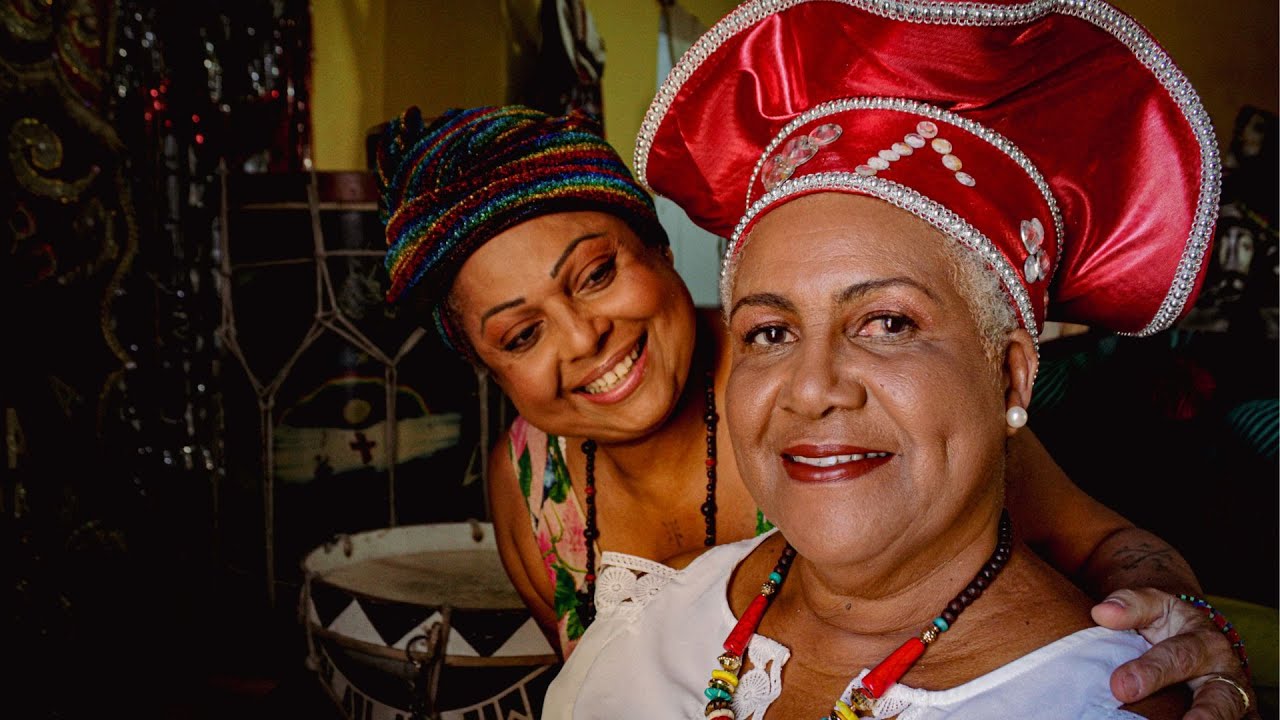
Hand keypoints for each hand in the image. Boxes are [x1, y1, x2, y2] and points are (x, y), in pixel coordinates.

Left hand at [1091, 588, 1257, 719]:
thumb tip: (1102, 613)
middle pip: (1218, 700)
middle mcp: (1227, 676)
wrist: (1200, 639)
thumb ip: (1130, 605)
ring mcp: (1236, 702)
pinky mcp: (1239, 718)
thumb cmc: (1171, 625)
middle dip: (1202, 716)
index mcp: (1207, 643)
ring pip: (1231, 717)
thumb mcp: (1155, 606)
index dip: (1151, 673)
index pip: (1178, 658)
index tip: (1121, 687)